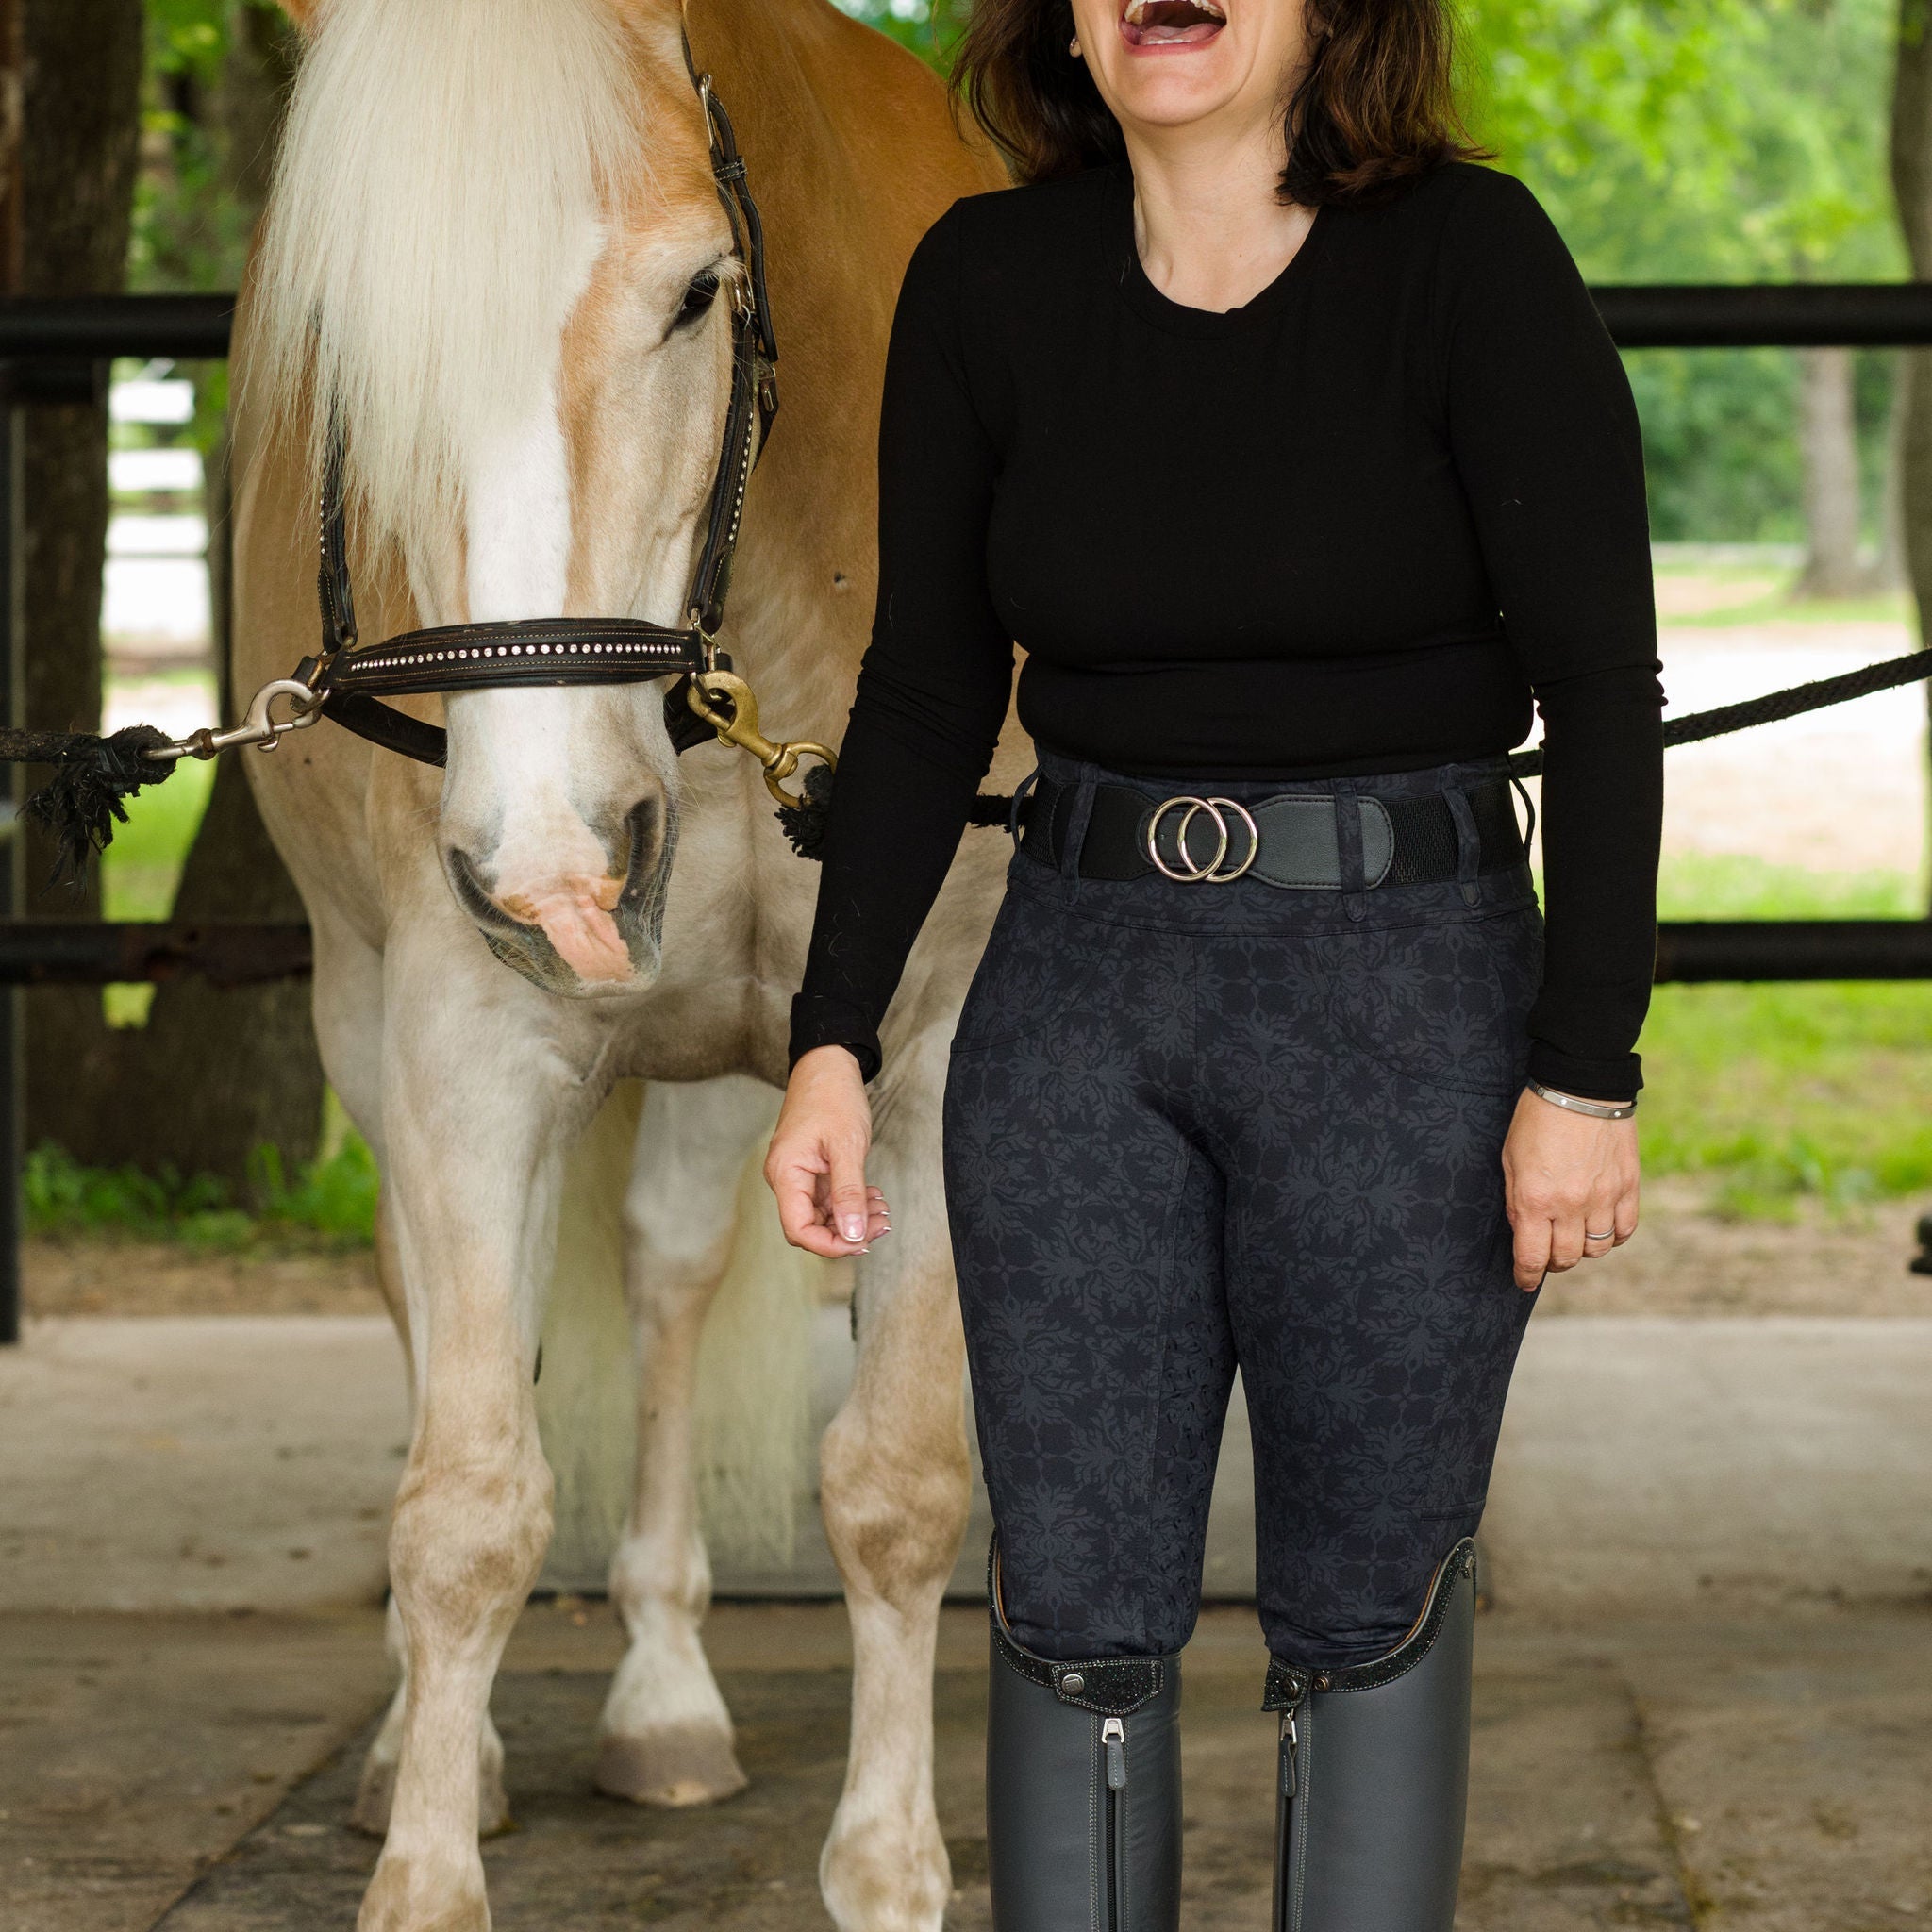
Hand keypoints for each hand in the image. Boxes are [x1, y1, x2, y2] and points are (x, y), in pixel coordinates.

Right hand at [764, 1045, 890, 1258]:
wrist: (828, 1064)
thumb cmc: (833, 1097)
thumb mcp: (847, 1147)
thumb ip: (849, 1194)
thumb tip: (854, 1235)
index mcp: (785, 1174)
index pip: (799, 1230)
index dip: (830, 1244)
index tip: (863, 1242)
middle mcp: (785, 1179)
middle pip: (811, 1227)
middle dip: (847, 1232)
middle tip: (883, 1222)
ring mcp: (797, 1175)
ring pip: (822, 1215)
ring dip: (853, 1218)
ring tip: (883, 1208)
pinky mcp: (810, 1169)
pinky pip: (827, 1199)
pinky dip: (851, 1202)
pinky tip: (872, 1196)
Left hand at [1500, 1087, 1639, 1292]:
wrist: (1580, 1086)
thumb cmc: (1536, 1118)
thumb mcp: (1510, 1158)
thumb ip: (1516, 1199)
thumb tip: (1523, 1230)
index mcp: (1534, 1200)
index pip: (1532, 1257)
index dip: (1526, 1276)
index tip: (1524, 1280)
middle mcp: (1570, 1206)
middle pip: (1565, 1258)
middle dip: (1552, 1262)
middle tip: (1546, 1253)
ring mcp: (1603, 1198)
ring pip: (1596, 1249)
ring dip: (1582, 1250)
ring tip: (1572, 1237)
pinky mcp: (1628, 1187)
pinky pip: (1624, 1230)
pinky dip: (1612, 1236)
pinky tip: (1600, 1227)